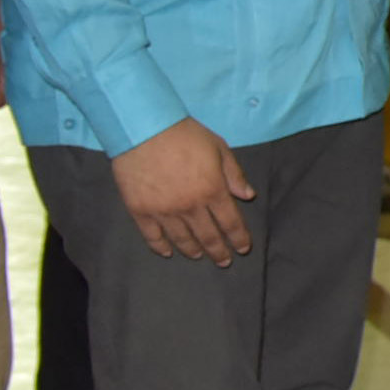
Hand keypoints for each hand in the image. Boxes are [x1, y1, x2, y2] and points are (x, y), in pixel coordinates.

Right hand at [111, 117, 257, 263]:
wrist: (144, 129)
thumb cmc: (185, 135)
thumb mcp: (219, 148)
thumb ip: (234, 174)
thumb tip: (248, 196)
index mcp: (213, 191)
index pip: (230, 223)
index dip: (239, 238)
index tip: (243, 248)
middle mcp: (190, 207)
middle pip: (209, 237)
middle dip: (219, 252)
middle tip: (224, 261)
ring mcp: (164, 211)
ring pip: (182, 240)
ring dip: (194, 251)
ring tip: (199, 255)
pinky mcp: (141, 211)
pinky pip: (152, 236)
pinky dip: (161, 247)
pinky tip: (167, 252)